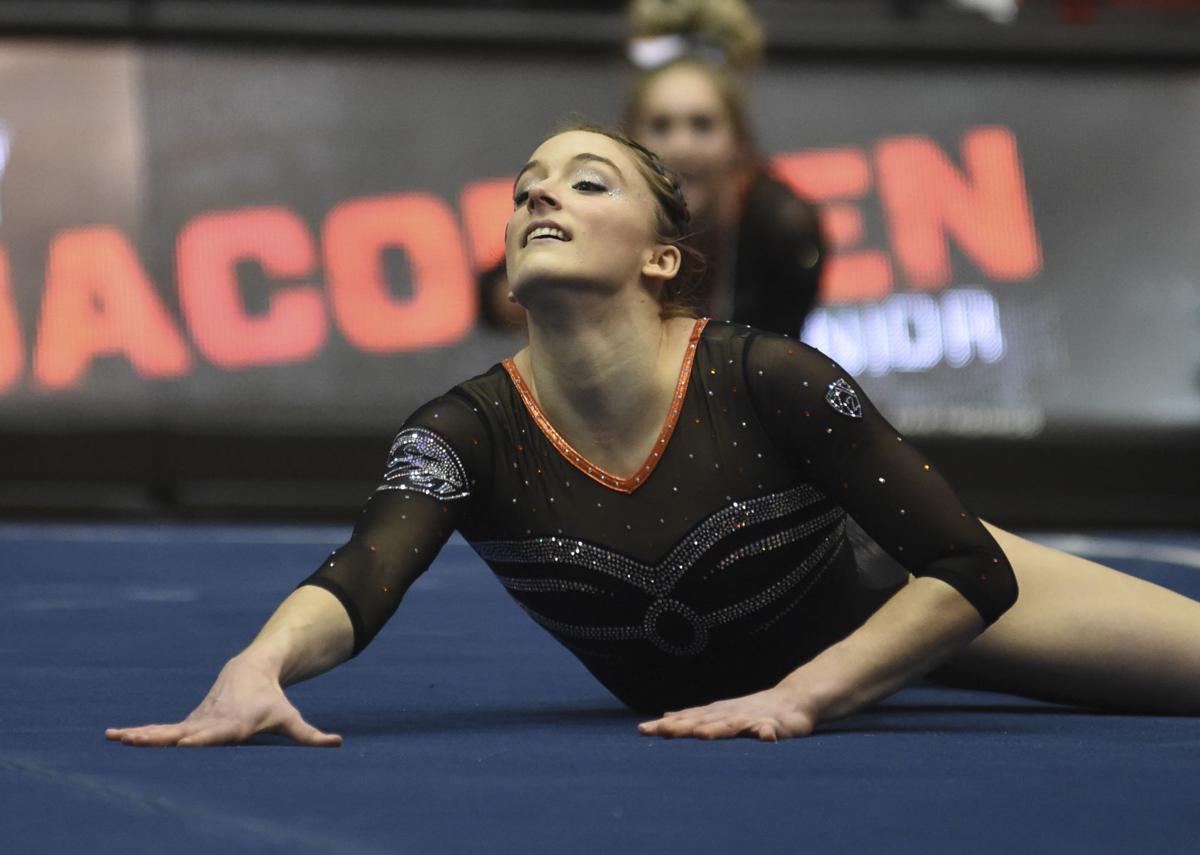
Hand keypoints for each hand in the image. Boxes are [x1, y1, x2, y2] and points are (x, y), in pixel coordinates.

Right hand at [105, 656, 341, 747]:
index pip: (214, 734)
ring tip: (113, 737)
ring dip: (139, 735)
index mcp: (231, 725)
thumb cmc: (272, 701)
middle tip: (136, 741)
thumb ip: (312, 735)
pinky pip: (159, 731)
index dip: (202, 738)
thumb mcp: (291, 719)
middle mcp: (208, 723)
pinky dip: (137, 734)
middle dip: (159, 739)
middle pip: (181, 733)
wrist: (251, 671)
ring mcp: (194, 722)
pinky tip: (113, 737)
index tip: (186, 742)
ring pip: (164, 731)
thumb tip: (338, 743)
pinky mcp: (187, 724)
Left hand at [637, 686, 816, 741]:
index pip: (685, 720)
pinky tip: (765, 738)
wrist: (791, 700)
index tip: (642, 730)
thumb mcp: (719, 713)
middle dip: (682, 727)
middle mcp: (728, 715)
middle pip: (702, 722)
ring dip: (718, 729)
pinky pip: (769, 730)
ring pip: (731, 725)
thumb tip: (664, 716)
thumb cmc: (750, 710)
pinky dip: (766, 733)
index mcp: (715, 714)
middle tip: (661, 731)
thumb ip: (693, 716)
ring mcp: (750, 719)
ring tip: (702, 735)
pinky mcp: (773, 725)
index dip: (665, 726)